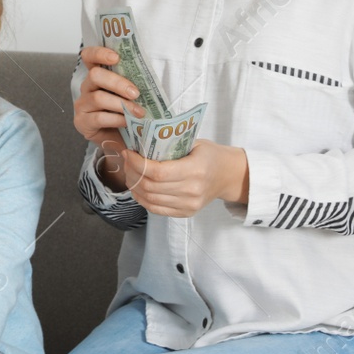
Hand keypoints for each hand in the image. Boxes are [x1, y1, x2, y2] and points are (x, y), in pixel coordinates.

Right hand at [74, 46, 143, 189]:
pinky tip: (127, 122)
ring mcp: (82, 105)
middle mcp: (87, 87)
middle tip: (136, 93)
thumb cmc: (127, 114)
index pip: (89, 56)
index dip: (99, 53)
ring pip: (98, 97)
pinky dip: (116, 119)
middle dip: (118, 82)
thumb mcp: (130, 97)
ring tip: (139, 112)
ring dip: (121, 104)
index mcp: (98, 76)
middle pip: (95, 75)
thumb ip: (133, 85)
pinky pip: (98, 117)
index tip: (116, 57)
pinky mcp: (82, 122)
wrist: (120, 143)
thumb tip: (156, 76)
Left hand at [118, 138, 248, 217]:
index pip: (158, 172)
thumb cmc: (209, 155)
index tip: (128, 152)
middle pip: (150, 186)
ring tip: (130, 171)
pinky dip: (141, 198)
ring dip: (134, 185)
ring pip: (149, 199)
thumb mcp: (193, 142)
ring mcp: (189, 205)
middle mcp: (192, 191)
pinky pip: (155, 209)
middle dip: (132, 172)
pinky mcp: (185, 213)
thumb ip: (169, 143)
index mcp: (195, 170)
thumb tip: (138, 140)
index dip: (138, 164)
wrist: (228, 175)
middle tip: (126, 160)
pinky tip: (137, 186)